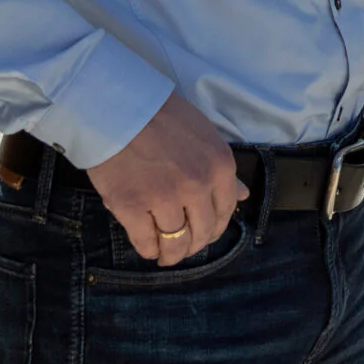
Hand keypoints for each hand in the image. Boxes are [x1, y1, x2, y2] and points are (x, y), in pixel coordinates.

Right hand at [87, 91, 248, 266]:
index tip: (206, 234)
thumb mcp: (205, 135)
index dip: (216, 229)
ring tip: (166, 255)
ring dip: (172, 254)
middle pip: (201, 232)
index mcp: (219, 167)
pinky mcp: (131, 207)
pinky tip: (149, 248)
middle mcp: (196, 186)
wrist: (120, 108)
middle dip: (194, 245)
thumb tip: (243, 195)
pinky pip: (145, 241)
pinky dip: (148, 250)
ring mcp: (163, 199)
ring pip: (175, 242)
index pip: (226, 211)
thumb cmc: (163, 116)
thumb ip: (222, 169)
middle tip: (184, 248)